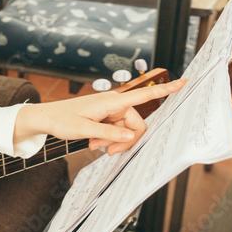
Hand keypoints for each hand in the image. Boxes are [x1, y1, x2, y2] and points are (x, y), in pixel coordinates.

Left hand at [14, 78, 185, 155]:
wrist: (47, 118)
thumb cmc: (62, 120)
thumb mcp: (84, 129)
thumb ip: (109, 133)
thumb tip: (132, 136)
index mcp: (112, 102)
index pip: (144, 94)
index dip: (165, 89)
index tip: (184, 81)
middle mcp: (115, 105)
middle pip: (136, 126)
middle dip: (124, 140)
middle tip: (104, 151)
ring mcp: (111, 112)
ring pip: (127, 132)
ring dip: (114, 142)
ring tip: (94, 145)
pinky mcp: (107, 118)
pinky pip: (117, 132)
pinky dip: (109, 140)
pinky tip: (94, 143)